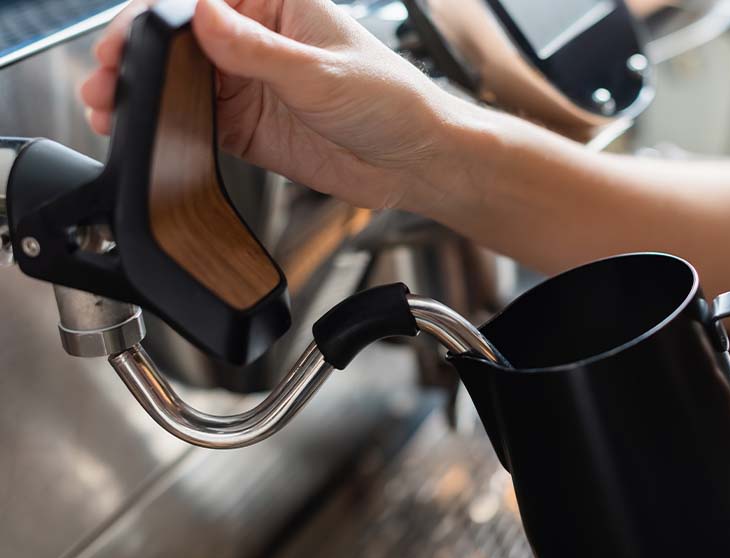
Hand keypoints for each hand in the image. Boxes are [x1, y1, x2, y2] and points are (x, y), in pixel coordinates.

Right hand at [80, 0, 469, 210]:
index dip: (156, 14)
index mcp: (277, 5)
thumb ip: (258, 50)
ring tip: (107, 102)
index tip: (128, 36)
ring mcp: (249, 84)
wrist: (415, 163)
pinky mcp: (246, 126)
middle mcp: (258, 41)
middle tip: (107, 75)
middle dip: (135, 51)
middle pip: (178, 37)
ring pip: (178, 78)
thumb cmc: (391, 102)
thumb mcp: (322, 73)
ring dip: (140, 87)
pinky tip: (136, 125)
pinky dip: (161, 121)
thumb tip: (203, 15)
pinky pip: (192, 118)